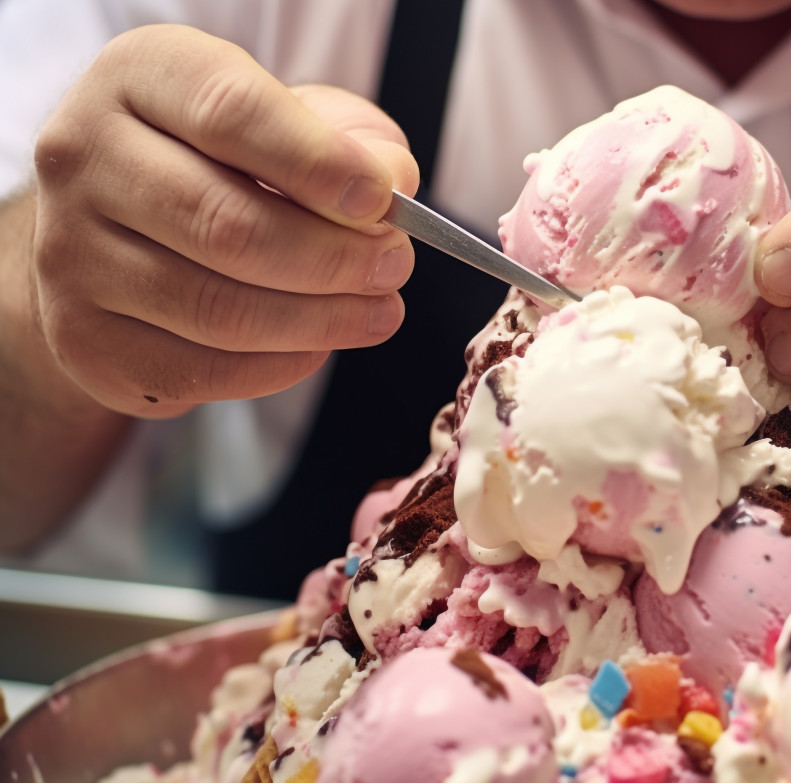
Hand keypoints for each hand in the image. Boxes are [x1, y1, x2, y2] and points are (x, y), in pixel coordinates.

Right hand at [28, 24, 418, 417]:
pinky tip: (319, 344)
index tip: (382, 202)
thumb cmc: (225, 163)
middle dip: (334, 257)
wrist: (119, 230)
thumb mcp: (291, 121)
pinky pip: (200, 370)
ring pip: (218, 309)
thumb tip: (392, 182)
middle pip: (226, 224)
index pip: (230, 113)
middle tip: (394, 266)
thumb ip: (350, 140)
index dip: (318, 164)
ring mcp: (70, 255)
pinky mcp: (85, 341)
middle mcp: (83, 158)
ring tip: (378, 312)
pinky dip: (280, 365)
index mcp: (139, 78)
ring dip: (321, 320)